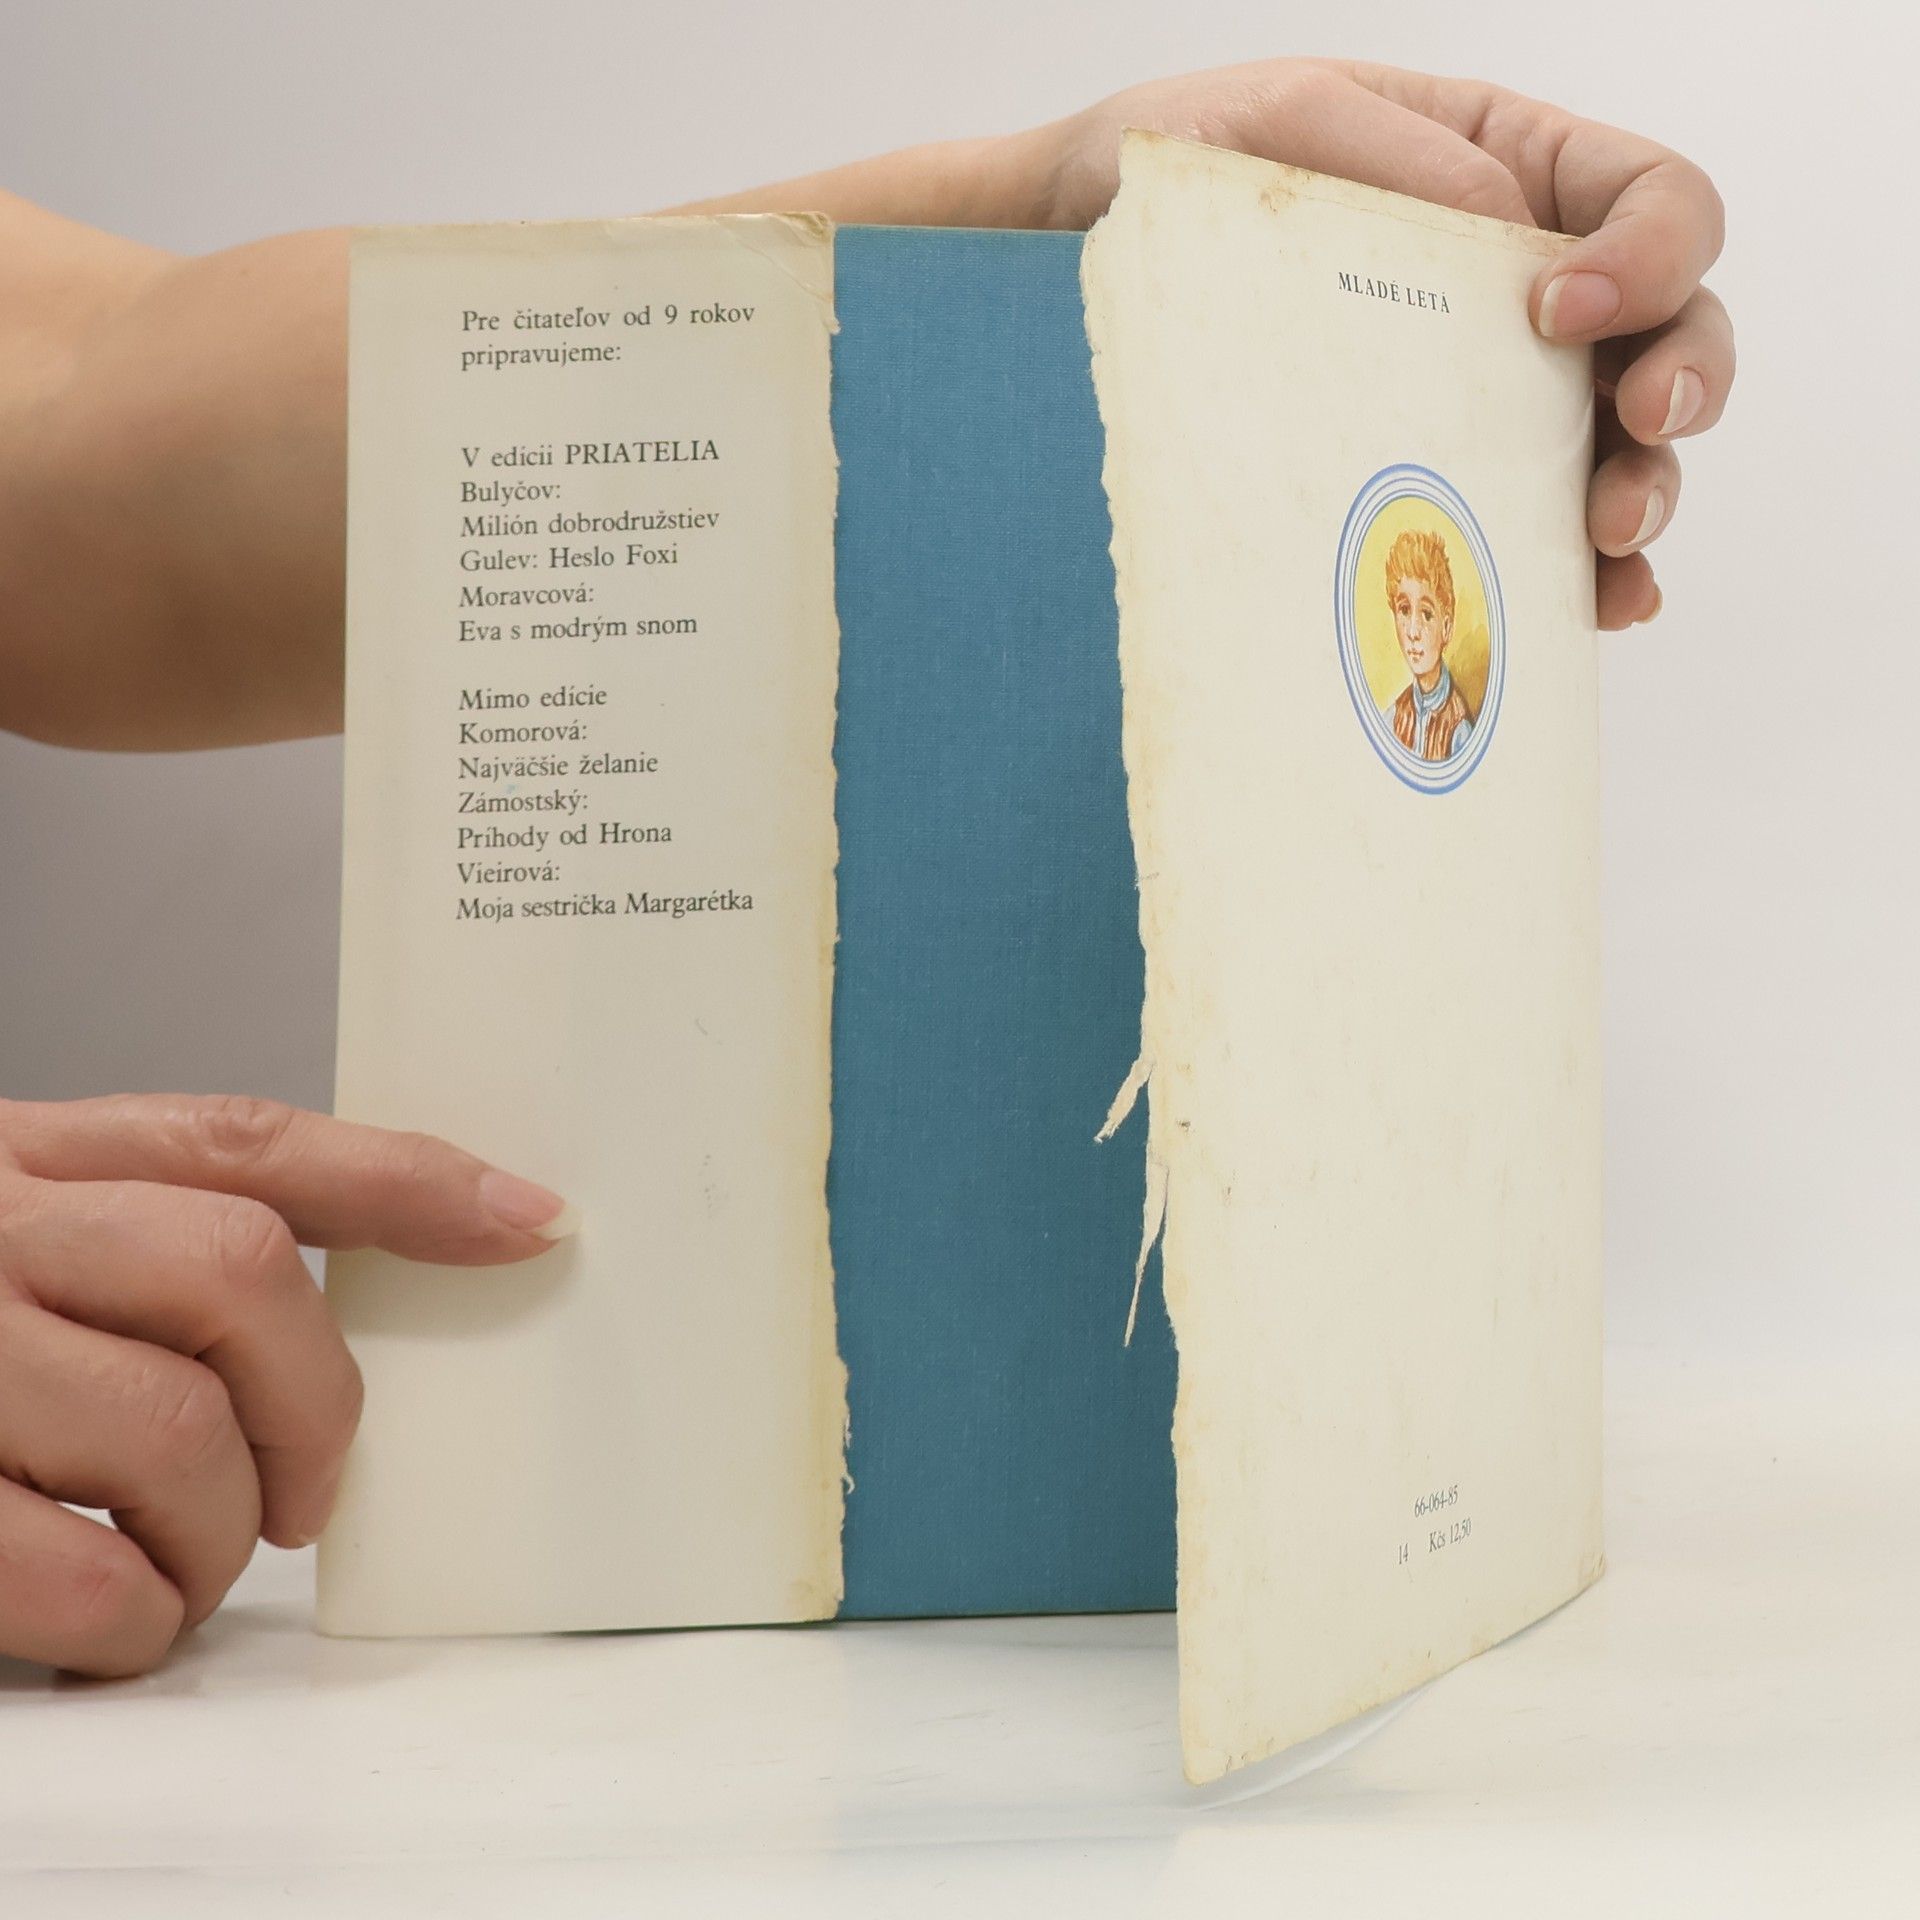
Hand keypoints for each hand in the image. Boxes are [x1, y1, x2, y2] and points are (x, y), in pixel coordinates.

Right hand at [0, 1093, 573, 1675]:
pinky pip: (64, 1568)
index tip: (533, 1221)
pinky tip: (111, 1616)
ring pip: (171, 1429)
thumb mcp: (14, 1223)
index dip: (411, 1179)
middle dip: (317, 1406)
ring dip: (221, 1529)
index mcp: (27, 1156)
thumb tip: (402, 1256)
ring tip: (190, 1563)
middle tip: (309, 1492)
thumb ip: (157, 1231)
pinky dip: (126, 1614)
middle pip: (244, 1274)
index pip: (252, 1139)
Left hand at [1028, 59, 1730, 630]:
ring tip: (1606, 538)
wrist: (1067, 266)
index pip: (1649, 196)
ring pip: (1623, 445)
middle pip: (1673, 328)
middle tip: (1634, 430)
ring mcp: (1489, 394)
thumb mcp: (1275, 125)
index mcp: (1507, 167)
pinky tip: (1589, 607)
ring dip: (1643, 491)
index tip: (1560, 308)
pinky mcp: (1441, 480)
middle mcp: (1520, 288)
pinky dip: (1582, 574)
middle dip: (1682, 380)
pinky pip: (1541, 531)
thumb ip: (1406, 166)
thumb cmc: (1172, 172)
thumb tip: (1520, 246)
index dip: (1650, 251)